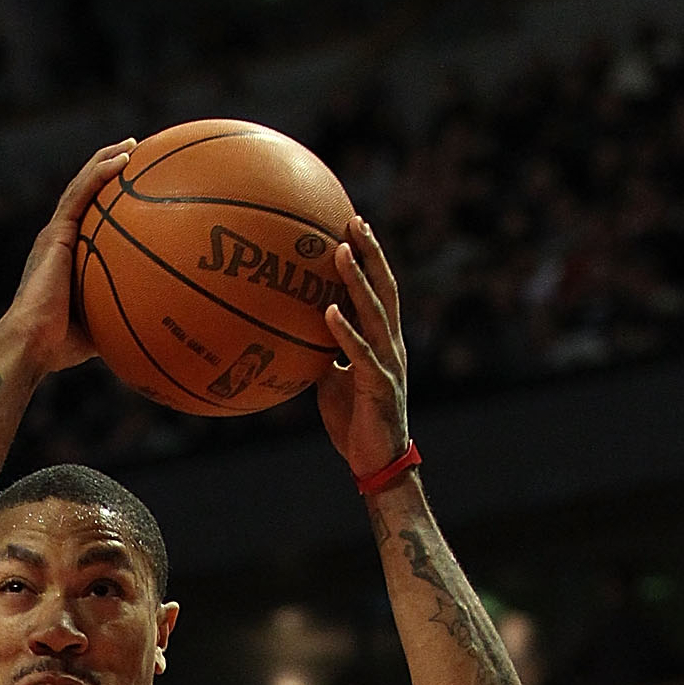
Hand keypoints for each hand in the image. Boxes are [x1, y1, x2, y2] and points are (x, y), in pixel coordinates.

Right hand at [0, 141, 137, 377]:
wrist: (32, 344)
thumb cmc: (61, 346)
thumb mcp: (100, 327)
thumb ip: (119, 314)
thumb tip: (151, 323)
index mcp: (66, 256)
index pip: (88, 218)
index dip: (107, 198)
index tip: (133, 187)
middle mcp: (59, 238)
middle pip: (86, 193)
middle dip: (109, 171)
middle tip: (136, 155)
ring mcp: (56, 233)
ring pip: (83, 185)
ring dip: (107, 160)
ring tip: (133, 146)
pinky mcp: (55, 233)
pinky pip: (81, 193)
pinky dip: (101, 173)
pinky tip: (124, 159)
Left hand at [318, 215, 410, 485]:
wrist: (376, 463)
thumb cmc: (353, 423)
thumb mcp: (331, 382)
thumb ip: (320, 354)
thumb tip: (292, 334)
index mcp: (382, 341)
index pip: (379, 289)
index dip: (369, 257)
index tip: (351, 226)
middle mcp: (391, 345)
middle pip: (384, 288)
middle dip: (370, 253)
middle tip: (353, 220)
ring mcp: (388, 363)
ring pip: (375, 313)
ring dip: (357, 281)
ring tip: (340, 252)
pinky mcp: (379, 385)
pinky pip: (360, 353)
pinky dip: (345, 331)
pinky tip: (329, 311)